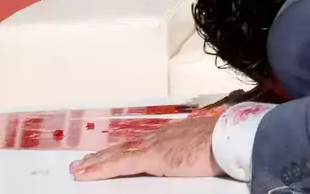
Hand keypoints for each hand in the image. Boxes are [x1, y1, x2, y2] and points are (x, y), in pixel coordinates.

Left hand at [70, 114, 222, 181]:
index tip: (111, 153)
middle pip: (125, 146)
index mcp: (173, 134)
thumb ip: (193, 149)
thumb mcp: (205, 144)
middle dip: (104, 155)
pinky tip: (86, 174)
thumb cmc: (225, 141)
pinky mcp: (151, 157)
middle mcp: (160, 136)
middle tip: (84, 162)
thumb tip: (195, 155)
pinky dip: (101, 169)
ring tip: (79, 169)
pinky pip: (119, 164)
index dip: (124, 148)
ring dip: (97, 162)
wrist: (230, 137)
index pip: (141, 143)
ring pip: (117, 154)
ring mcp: (154, 145)